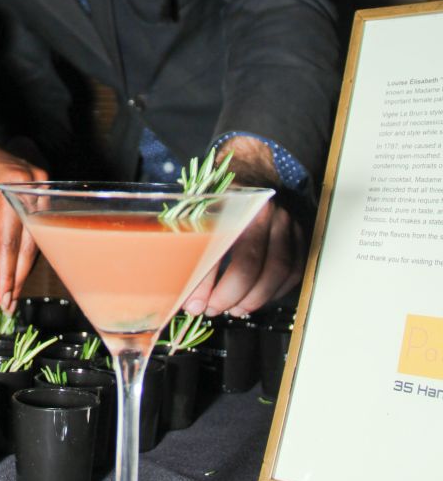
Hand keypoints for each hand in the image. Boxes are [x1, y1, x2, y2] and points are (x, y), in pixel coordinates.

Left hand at [0, 124, 46, 311]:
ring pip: (37, 235)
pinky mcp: (43, 187)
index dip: (9, 275)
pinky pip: (38, 223)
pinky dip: (28, 245)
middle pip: (30, 242)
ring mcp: (43, 184)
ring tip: (13, 290)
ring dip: (25, 263)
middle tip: (10, 302)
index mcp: (12, 188)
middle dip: (19, 274)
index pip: (12, 243)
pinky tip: (20, 265)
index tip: (4, 300)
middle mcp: (34, 184)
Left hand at [182, 200, 304, 317]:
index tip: (192, 304)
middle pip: (250, 264)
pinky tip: (257, 298)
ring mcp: (286, 222)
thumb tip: (180, 287)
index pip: (216, 250)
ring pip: (278, 270)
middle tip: (212, 309)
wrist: (254, 170)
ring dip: (255, 298)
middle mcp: (262, 212)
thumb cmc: (222, 194)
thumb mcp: (198, 208)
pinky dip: (277, 290)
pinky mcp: (300, 233)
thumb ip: (188, 241)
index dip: (204, 283)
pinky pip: (295, 270)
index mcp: (232, 203)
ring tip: (234, 309)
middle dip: (230, 295)